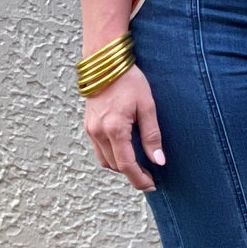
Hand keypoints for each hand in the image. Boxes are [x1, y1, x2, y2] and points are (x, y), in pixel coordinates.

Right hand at [83, 66, 165, 191]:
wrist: (105, 62)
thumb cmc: (129, 81)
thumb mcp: (147, 106)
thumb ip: (152, 135)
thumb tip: (159, 160)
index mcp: (115, 129)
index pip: (127, 165)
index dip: (139, 179)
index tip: (152, 185)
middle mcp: (99, 132)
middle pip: (115, 166)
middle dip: (132, 175)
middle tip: (149, 176)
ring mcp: (90, 129)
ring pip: (105, 160)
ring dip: (121, 166)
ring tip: (139, 165)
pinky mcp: (88, 125)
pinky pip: (99, 149)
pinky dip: (112, 155)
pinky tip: (125, 151)